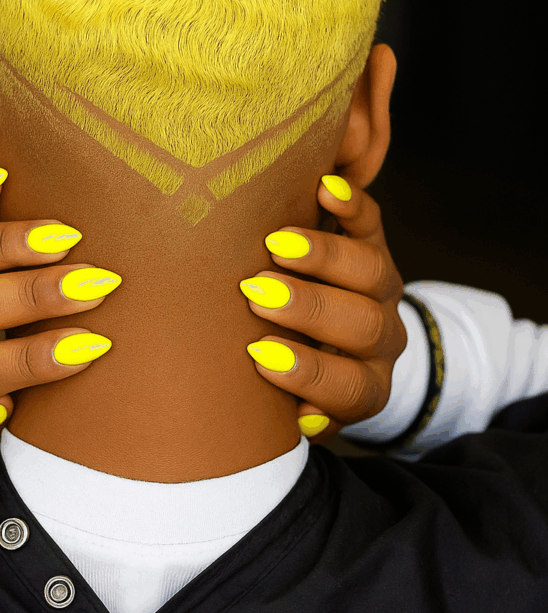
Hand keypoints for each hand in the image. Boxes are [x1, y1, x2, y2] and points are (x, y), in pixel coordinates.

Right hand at [241, 175, 406, 442]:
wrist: (340, 339)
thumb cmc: (290, 378)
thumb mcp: (285, 407)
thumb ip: (268, 416)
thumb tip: (231, 424)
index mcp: (364, 387)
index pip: (350, 387)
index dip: (311, 374)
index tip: (262, 357)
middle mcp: (380, 340)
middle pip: (363, 326)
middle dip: (310, 308)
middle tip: (259, 292)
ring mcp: (382, 289)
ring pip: (372, 272)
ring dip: (324, 257)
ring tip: (276, 244)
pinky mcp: (374, 243)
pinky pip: (372, 222)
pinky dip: (351, 205)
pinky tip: (324, 189)